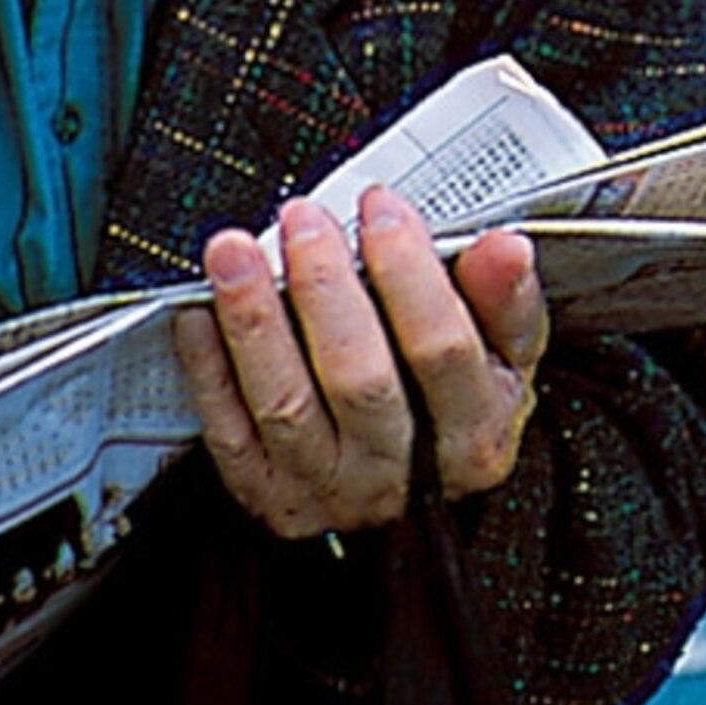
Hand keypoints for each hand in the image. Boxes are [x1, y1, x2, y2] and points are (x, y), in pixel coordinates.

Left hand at [173, 188, 547, 538]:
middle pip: (361, 380)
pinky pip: (229, 432)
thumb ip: (503, 299)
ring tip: (235, 252)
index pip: (443, 352)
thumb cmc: (450, 402)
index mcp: (473, 437)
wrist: (407, 482)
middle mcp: (401, 473)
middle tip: (304, 220)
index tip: (381, 210)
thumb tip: (505, 249)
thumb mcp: (501, 354)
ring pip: (286, 405)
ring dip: (254, 320)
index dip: (410, 275)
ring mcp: (330, 489)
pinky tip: (200, 313)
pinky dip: (209, 368)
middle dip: (326, 288)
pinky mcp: (269, 493)